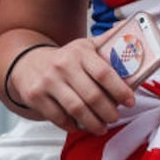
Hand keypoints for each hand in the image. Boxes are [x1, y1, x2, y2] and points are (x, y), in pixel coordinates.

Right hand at [7, 34, 136, 134]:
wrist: (27, 63)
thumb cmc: (64, 58)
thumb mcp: (84, 46)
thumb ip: (108, 42)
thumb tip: (131, 33)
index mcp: (80, 52)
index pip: (104, 72)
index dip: (120, 90)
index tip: (130, 101)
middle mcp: (63, 65)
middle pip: (92, 96)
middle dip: (109, 112)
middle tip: (115, 116)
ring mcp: (48, 82)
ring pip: (77, 110)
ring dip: (94, 123)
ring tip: (102, 126)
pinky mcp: (36, 97)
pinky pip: (59, 118)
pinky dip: (74, 125)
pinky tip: (81, 125)